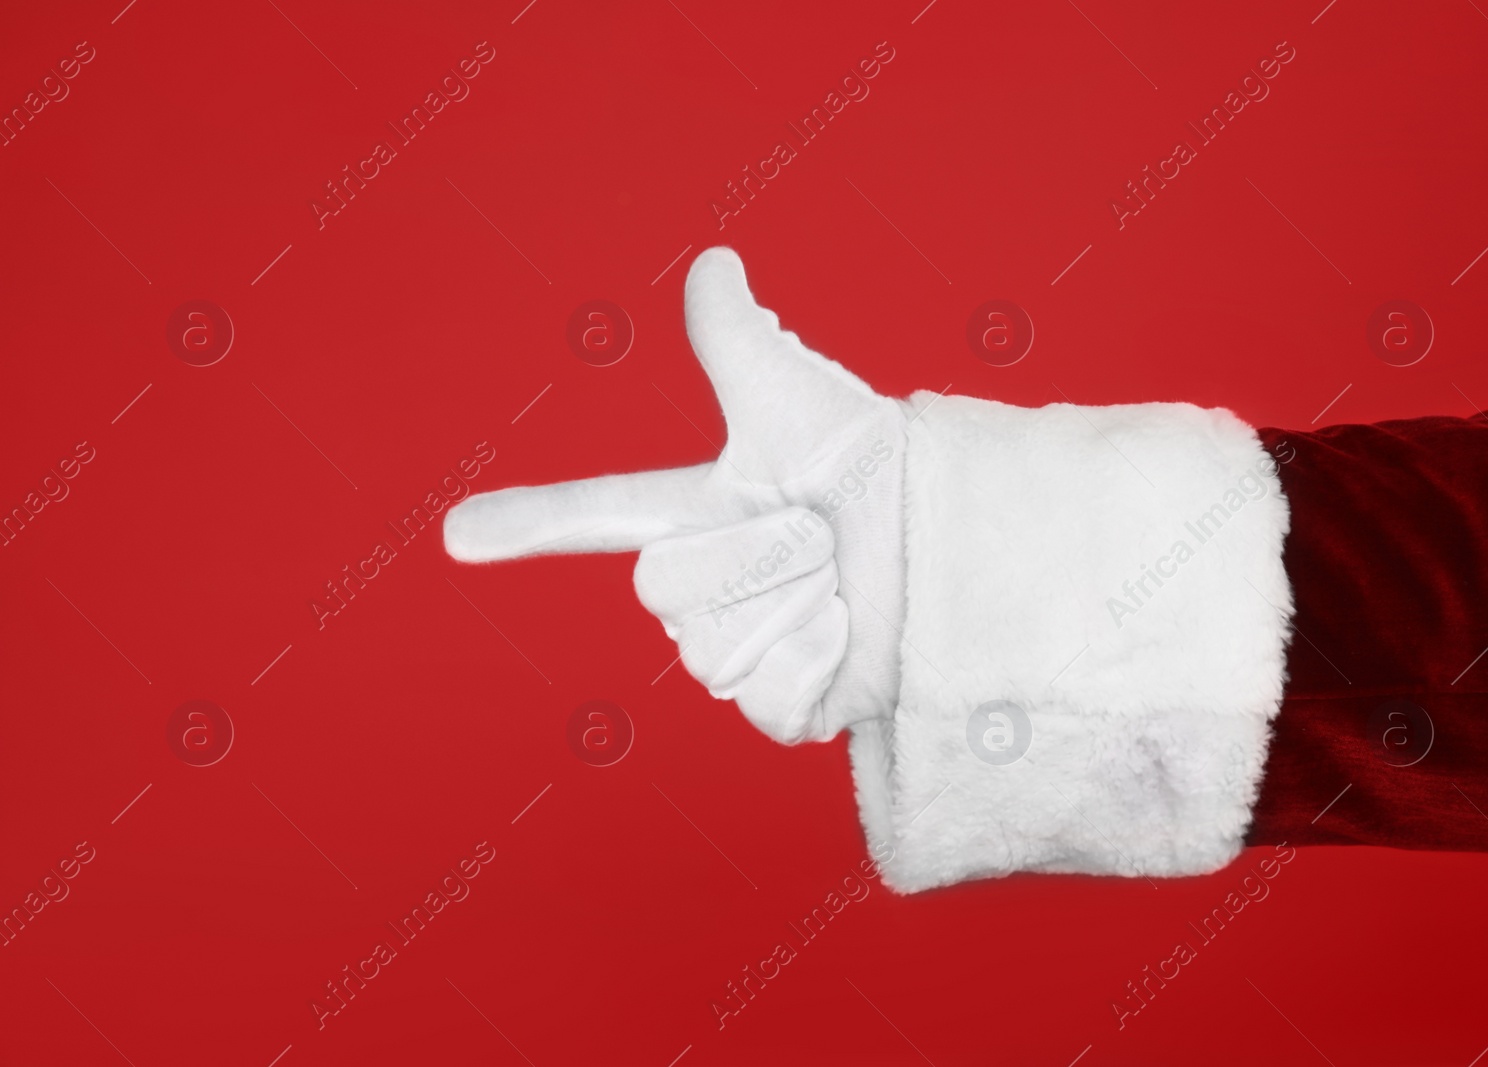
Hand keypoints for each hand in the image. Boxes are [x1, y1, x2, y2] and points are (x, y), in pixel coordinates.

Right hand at [443, 248, 908, 742]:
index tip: (454, 532)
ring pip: (716, 647)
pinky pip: (767, 695)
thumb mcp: (800, 404)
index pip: (593, 515)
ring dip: (796, 602)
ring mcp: (735, 652)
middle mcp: (700, 587)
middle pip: (667, 590)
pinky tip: (850, 634)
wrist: (949, 544)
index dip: (525, 523)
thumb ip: (740, 341)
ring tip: (839, 583)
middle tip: (817, 534)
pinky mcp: (782, 706)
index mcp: (690, 515)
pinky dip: (820, 657)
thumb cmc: (869, 472)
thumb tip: (714, 262)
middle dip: (757, 553)